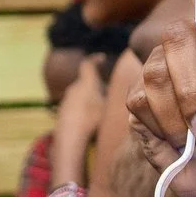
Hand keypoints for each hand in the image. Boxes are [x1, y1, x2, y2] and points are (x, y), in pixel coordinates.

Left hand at [51, 56, 108, 180]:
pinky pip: (74, 107)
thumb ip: (119, 97)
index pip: (88, 64)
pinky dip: (82, 110)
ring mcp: (66, 101)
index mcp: (86, 83)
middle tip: (106, 89)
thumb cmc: (92, 120)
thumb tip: (133, 92)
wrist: (70, 138)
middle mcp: (74, 89)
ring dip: (88, 98)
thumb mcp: (110, 107)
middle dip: (94, 83)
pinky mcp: (62, 114)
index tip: (101, 58)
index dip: (95, 60)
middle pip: (84, 81)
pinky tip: (90, 122)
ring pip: (79, 95)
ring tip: (100, 108)